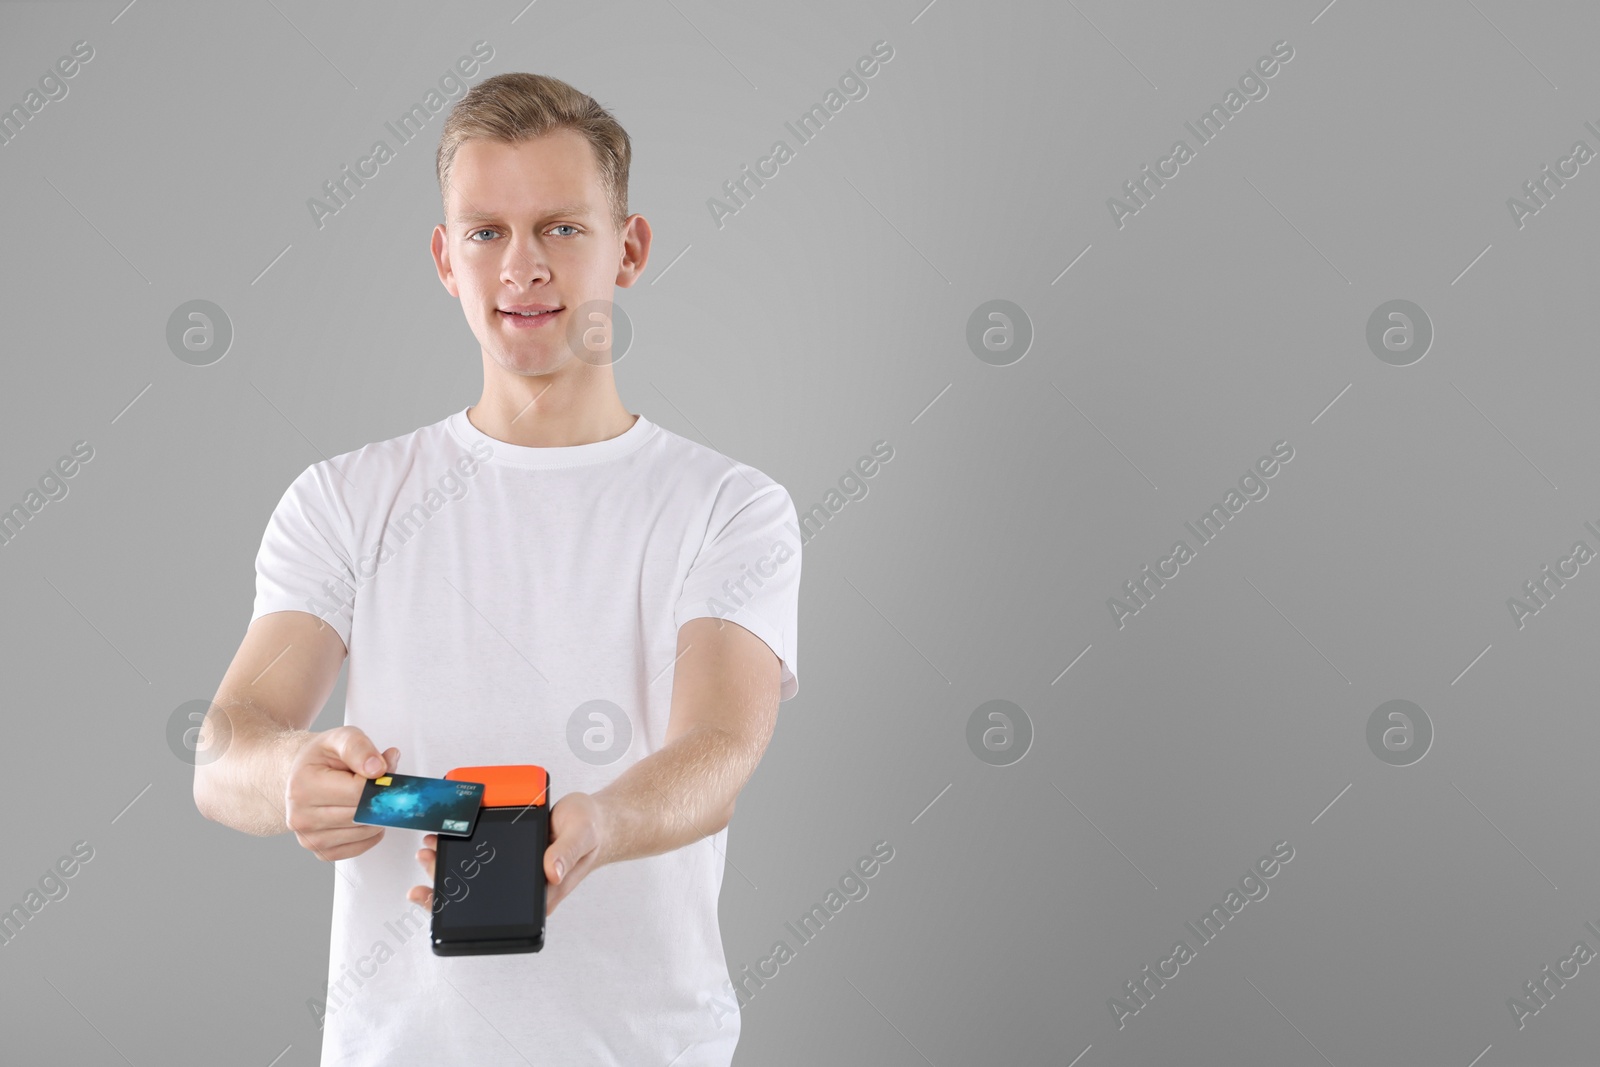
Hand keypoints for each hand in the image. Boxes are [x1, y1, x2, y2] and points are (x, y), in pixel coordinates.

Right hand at [283, 726, 399, 861]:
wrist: (299, 775)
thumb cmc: (321, 757)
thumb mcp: (339, 738)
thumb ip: (360, 748)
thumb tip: (379, 769)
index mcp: (303, 786)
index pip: (358, 792)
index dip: (378, 781)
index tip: (383, 770)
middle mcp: (300, 817)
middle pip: (363, 814)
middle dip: (380, 798)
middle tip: (379, 783)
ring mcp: (309, 839)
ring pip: (365, 832)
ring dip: (377, 815)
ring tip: (365, 796)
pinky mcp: (321, 852)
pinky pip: (360, 847)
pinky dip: (370, 832)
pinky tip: (363, 815)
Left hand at [407, 792, 608, 916]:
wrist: (597, 820)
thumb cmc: (591, 830)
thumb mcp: (582, 835)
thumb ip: (566, 853)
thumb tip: (550, 871)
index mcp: (539, 894)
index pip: (492, 911)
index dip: (457, 907)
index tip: (432, 895)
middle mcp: (522, 888)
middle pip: (474, 894)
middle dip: (443, 881)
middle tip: (426, 858)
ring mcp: (514, 871)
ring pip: (473, 874)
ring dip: (447, 863)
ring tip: (429, 847)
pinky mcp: (510, 853)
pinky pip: (481, 854)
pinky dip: (461, 845)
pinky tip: (447, 836)